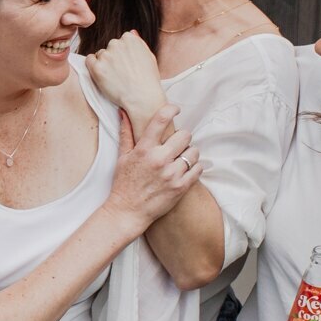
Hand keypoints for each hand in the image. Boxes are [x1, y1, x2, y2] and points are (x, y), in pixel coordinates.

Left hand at [85, 31, 167, 129]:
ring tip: (115, 77)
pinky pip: (89, 61)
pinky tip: (103, 75)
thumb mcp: (149, 56)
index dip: (124, 54)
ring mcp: (106, 55)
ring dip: (104, 63)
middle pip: (110, 47)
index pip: (121, 41)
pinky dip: (93, 67)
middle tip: (121, 72)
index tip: (127, 64)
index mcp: (129, 38)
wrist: (142, 98)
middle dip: (113, 57)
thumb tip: (132, 32)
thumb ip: (139, 43)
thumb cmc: (148, 80)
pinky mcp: (96, 68)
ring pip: (100, 55)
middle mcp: (116, 43)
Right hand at [104, 110, 202, 230]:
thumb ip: (126, 133)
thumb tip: (123, 112)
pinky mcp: (181, 187)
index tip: (175, 109)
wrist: (128, 211)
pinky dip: (194, 167)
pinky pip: (198, 169)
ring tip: (181, 158)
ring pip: (194, 151)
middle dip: (182, 137)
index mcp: (144, 149)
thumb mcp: (122, 157)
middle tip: (176, 144)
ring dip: (189, 153)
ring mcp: (171, 174)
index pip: (161, 120)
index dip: (171, 109)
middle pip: (184, 135)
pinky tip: (185, 169)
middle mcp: (159, 159)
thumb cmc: (124, 184)